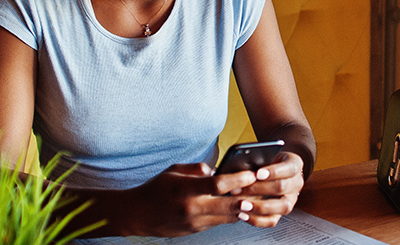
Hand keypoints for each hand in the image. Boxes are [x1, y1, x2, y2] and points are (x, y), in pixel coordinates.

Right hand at [123, 162, 259, 236]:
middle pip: (228, 204)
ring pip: (228, 216)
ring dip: (244, 207)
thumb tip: (218, 170)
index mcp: (185, 189)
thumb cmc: (155, 189)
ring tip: (257, 196)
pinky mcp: (197, 230)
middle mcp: (192, 208)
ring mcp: (195, 222)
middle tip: (262, 187)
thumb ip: (197, 169)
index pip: (217, 185)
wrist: (137, 215)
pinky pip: (220, 222)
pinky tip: (241, 205)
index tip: (251, 174)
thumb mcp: (174, 171)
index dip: (237, 180)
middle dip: (248, 196)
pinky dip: (232, 214)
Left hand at [232, 152, 304, 227]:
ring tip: (242, 205)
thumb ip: (257, 160)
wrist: (273, 169)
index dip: (274, 172)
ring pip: (282, 206)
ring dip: (259, 206)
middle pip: (282, 187)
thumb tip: (241, 169)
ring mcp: (291, 199)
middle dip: (258, 189)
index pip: (289, 168)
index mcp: (295, 165)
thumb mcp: (266, 155)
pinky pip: (273, 220)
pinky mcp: (281, 213)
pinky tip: (243, 214)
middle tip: (240, 189)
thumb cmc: (267, 161)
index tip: (258, 173)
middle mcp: (296, 183)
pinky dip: (257, 219)